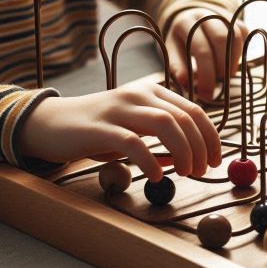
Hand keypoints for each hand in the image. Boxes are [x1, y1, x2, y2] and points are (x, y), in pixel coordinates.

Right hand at [18, 81, 222, 181]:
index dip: (211, 136)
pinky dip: (150, 160)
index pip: (194, 110)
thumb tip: (190, 159)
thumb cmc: (97, 131)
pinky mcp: (100, 128)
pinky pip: (133, 142)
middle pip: (184, 118)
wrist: (50, 124)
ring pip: (165, 123)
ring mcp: (119, 108)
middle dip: (201, 147)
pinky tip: (157, 175)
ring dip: (183, 150)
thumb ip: (161, 140)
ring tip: (187, 172)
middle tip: (203, 171)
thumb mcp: (134, 131)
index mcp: (151, 92)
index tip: (217, 160)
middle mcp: (138, 94)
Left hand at [164, 8, 247, 99]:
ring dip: (233, 62)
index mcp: (186, 23)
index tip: (207, 94)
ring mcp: (223, 15)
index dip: (207, 75)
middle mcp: (205, 15)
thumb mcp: (173, 53)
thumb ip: (178, 67)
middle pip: (222, 40)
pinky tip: (230, 63)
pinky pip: (244, 36)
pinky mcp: (236, 19)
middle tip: (218, 85)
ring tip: (225, 75)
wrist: (190, 18)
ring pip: (236, 38)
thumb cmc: (181, 41)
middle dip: (222, 68)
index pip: (201, 50)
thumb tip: (185, 82)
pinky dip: (240, 53)